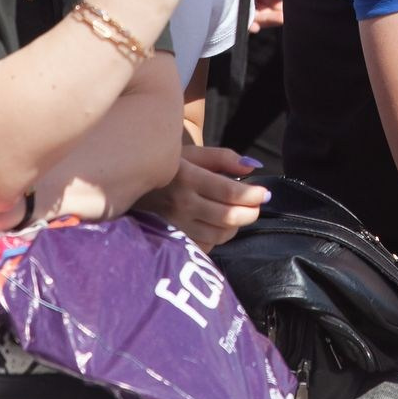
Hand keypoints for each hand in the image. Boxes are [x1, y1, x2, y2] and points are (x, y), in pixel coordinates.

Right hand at [140, 145, 271, 246]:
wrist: (132, 185)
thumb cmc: (169, 167)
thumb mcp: (193, 153)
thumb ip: (223, 158)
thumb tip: (251, 167)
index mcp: (187, 178)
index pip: (229, 193)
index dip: (252, 195)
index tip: (265, 193)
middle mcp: (181, 204)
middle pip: (228, 217)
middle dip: (250, 212)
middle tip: (257, 204)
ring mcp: (176, 226)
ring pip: (219, 234)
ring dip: (237, 225)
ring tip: (239, 213)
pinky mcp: (173, 240)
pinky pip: (206, 245)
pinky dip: (218, 237)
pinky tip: (219, 225)